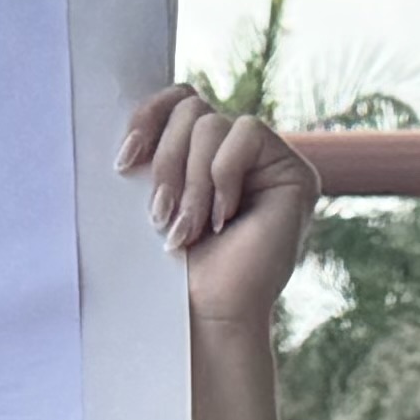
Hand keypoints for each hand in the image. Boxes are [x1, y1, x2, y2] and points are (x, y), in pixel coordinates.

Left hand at [118, 87, 318, 342]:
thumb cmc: (171, 273)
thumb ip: (154, 152)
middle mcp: (239, 154)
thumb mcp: (152, 199)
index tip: (123, 163)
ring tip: (186, 229)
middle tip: (159, 216)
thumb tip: (133, 108)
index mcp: (203, 155)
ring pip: (212, 124)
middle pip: (192, 109)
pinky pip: (246, 134)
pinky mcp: (296, 174)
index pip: (179, 101)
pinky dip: (222, 175)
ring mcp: (270, 162)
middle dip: (167, 162)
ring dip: (190, 180)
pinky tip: (222, 219)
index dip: (148, 117)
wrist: (204, 318)